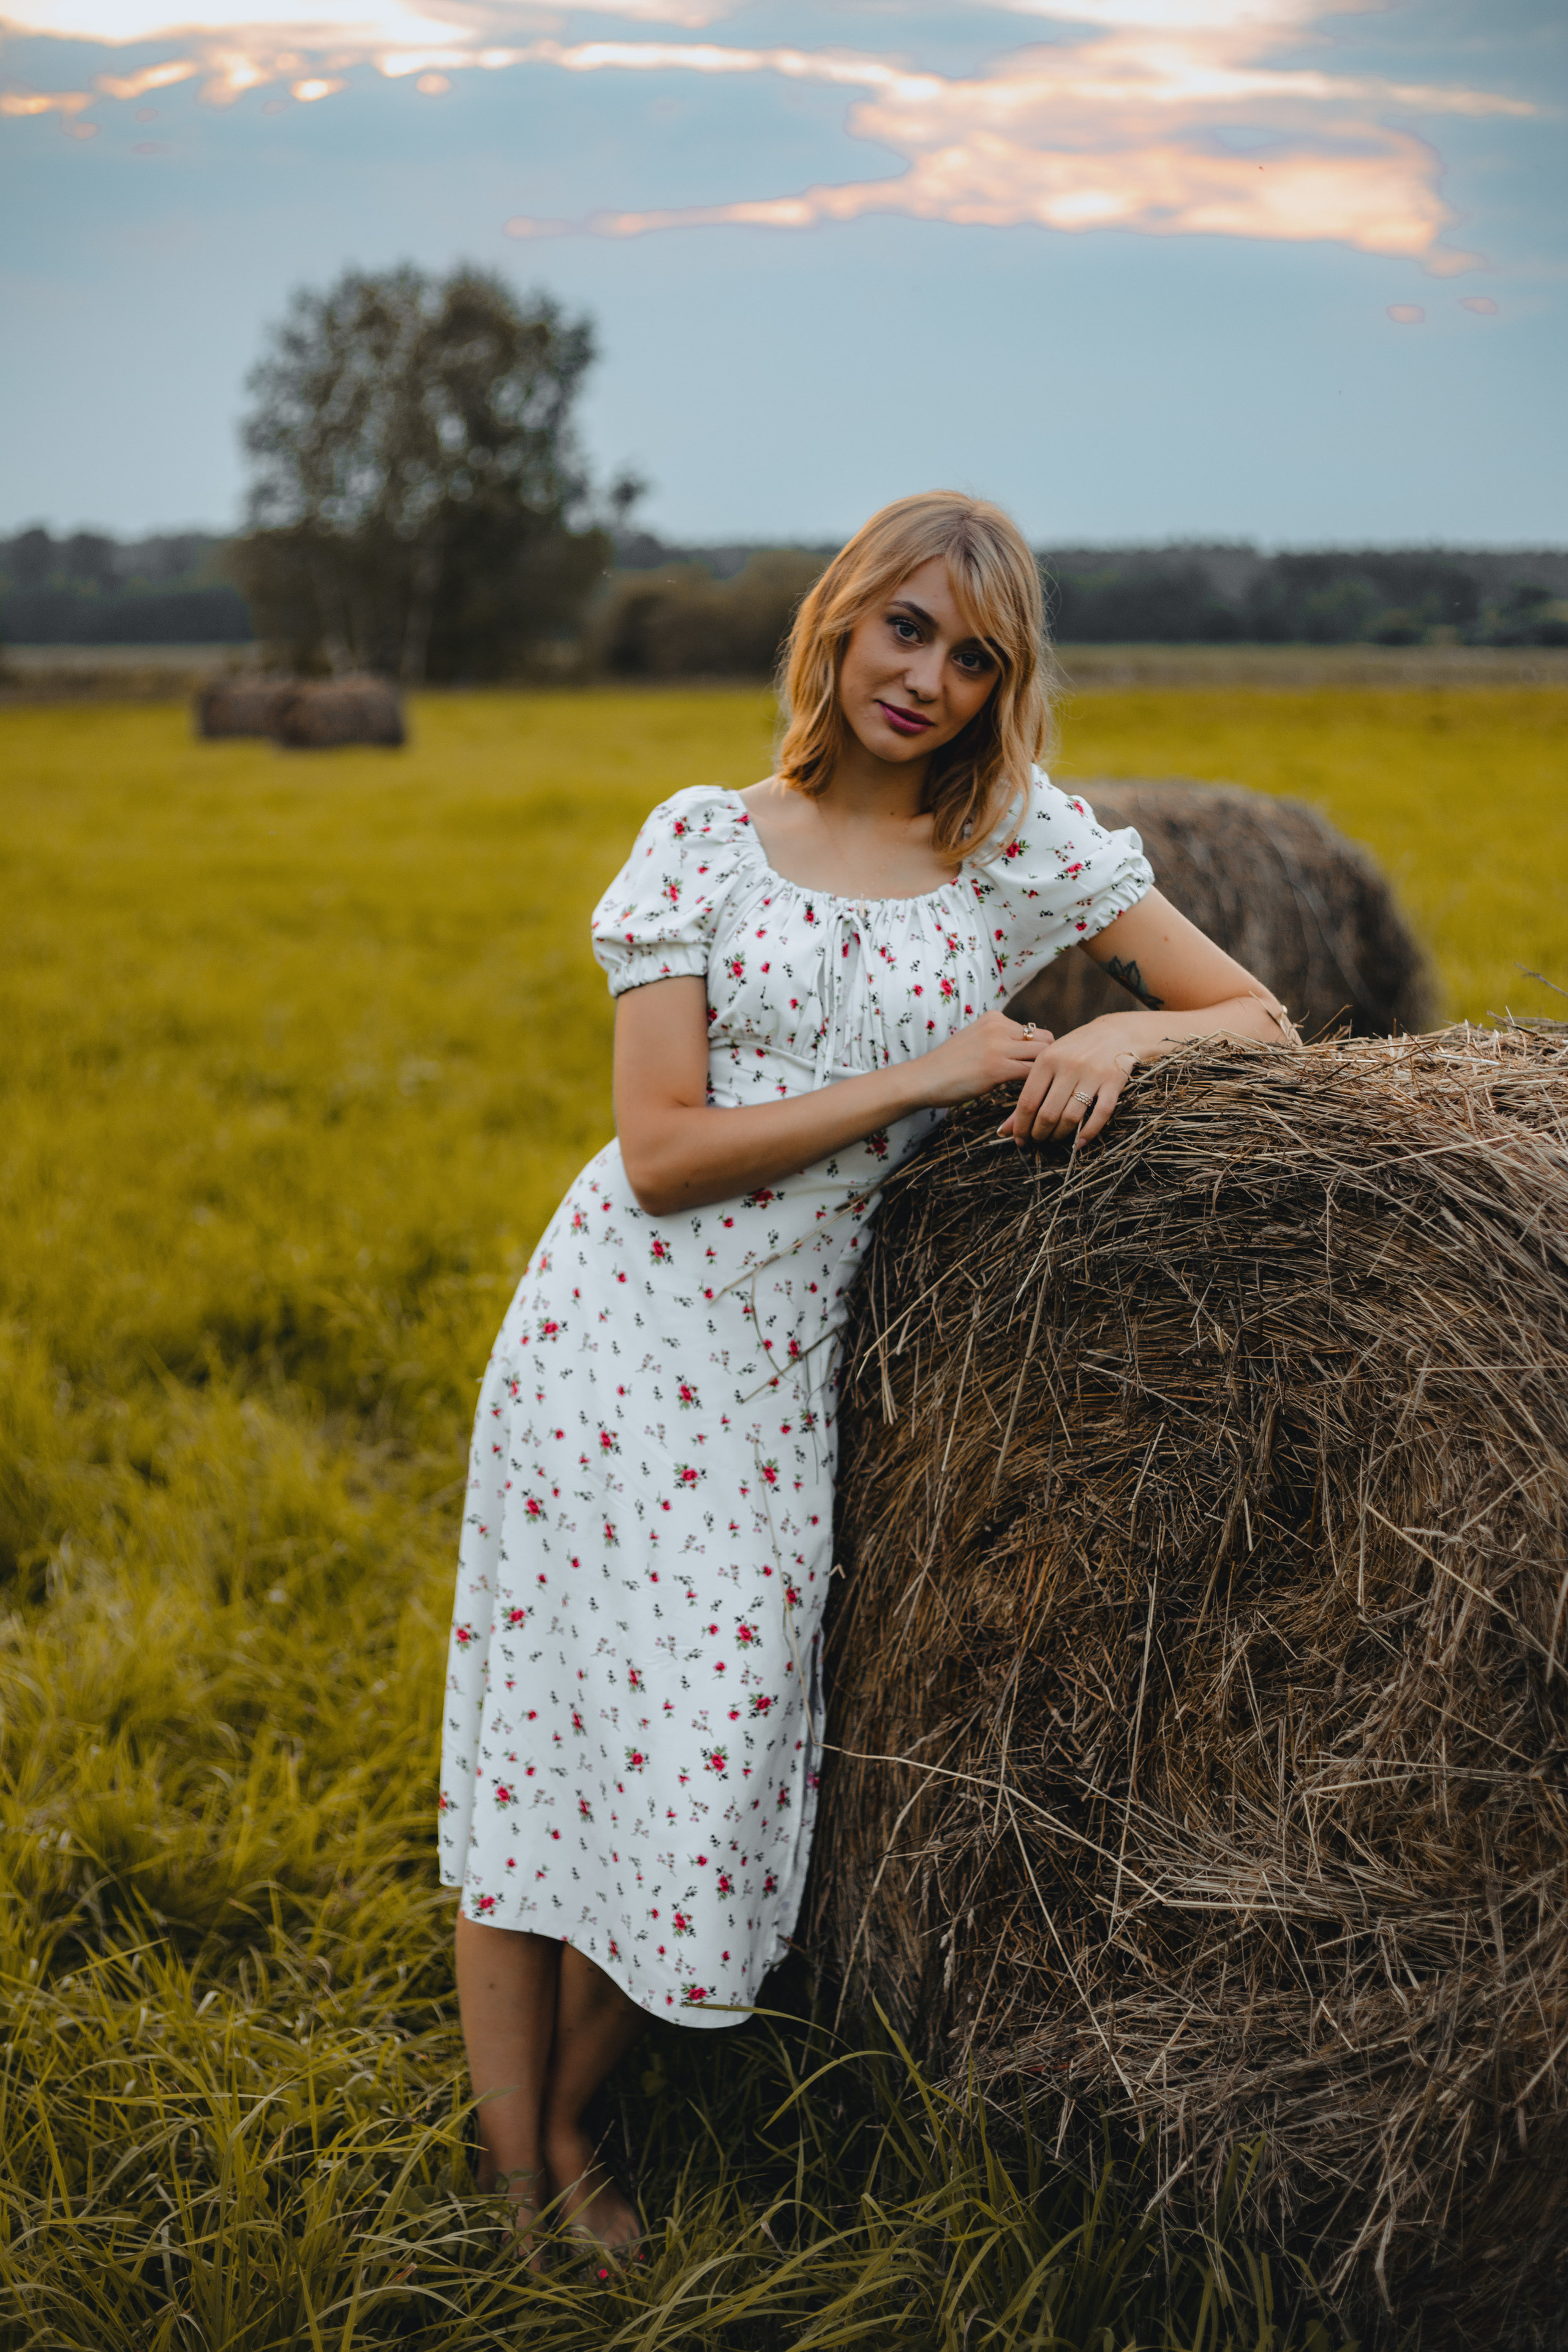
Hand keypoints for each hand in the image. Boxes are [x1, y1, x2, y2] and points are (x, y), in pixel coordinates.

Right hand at [916, 1010, 1053, 1109]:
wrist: (922, 1079)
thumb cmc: (949, 1067)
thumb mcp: (977, 1041)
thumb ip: (1001, 1041)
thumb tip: (1030, 1052)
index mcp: (994, 1018)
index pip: (1036, 1032)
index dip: (1042, 1053)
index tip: (1039, 1072)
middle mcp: (999, 1026)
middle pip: (1047, 1040)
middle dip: (1050, 1062)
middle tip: (1045, 1083)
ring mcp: (998, 1046)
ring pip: (1043, 1057)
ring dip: (1045, 1076)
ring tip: (1039, 1093)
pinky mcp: (997, 1068)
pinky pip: (1031, 1075)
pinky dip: (1035, 1088)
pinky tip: (1029, 1099)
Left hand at [997, 1021, 1139, 1146]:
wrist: (1115, 1032)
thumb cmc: (1075, 1050)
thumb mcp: (1049, 1063)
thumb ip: (1029, 1094)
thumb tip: (1006, 1129)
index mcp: (1047, 1059)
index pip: (1028, 1101)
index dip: (1021, 1126)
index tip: (1019, 1138)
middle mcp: (1069, 1066)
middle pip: (1048, 1113)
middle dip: (1039, 1133)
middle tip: (1038, 1139)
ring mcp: (1093, 1074)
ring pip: (1071, 1117)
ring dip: (1060, 1135)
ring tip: (1055, 1138)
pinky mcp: (1114, 1082)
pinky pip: (1100, 1115)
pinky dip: (1088, 1133)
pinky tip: (1080, 1141)